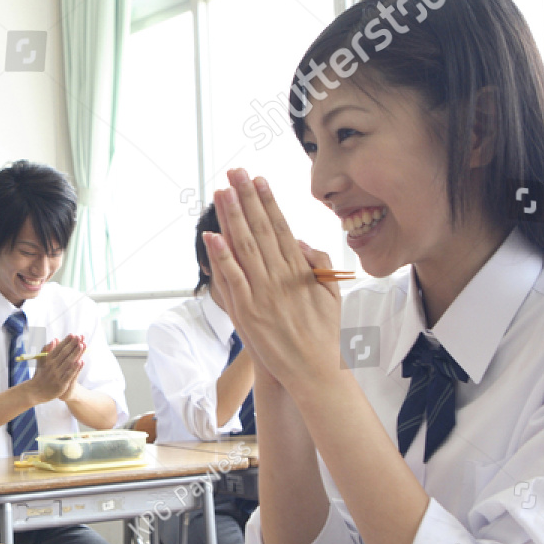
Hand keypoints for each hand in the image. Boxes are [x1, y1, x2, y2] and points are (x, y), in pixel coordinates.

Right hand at [26, 335, 83, 402]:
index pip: (58, 348)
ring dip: (75, 353)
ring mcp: (57, 375)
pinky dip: (75, 368)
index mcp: (48, 360)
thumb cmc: (40, 375)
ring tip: (82, 345)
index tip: (73, 334)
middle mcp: (52, 367)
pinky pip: (69, 375)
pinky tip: (81, 362)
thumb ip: (47, 350)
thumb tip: (55, 340)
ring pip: (68, 363)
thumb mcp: (41, 361)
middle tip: (79, 337)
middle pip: (64, 354)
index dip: (66, 341)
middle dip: (72, 345)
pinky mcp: (61, 384)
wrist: (35, 392)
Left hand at [202, 168, 342, 390]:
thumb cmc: (323, 333)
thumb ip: (317, 264)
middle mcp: (281, 277)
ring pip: (244, 248)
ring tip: (222, 192)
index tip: (260, 179)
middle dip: (247, 198)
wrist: (315, 370)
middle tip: (235, 172)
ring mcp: (263, 294)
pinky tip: (212, 236)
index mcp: (300, 270)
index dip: (269, 202)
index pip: (280, 227)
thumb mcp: (331, 293)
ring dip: (232, 218)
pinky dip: (222, 257)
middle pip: (260, 230)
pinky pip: (233, 279)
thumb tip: (297, 241)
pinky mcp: (248, 312)